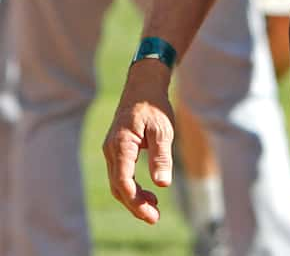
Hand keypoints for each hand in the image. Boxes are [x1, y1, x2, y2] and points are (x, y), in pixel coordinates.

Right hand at [102, 61, 174, 224]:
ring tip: (154, 207)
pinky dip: (131, 187)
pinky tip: (148, 191)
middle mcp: (111, 149)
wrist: (143, 85)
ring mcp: (111, 149)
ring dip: (133, 198)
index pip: (123, 181)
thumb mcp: (163, 129)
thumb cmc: (154, 105)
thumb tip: (163, 183)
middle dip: (135, 205)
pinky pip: (120, 174)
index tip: (151, 214)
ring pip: (118, 182)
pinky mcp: (116, 149)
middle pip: (118, 186)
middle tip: (154, 218)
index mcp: (121, 144)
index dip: (135, 202)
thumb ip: (161, 155)